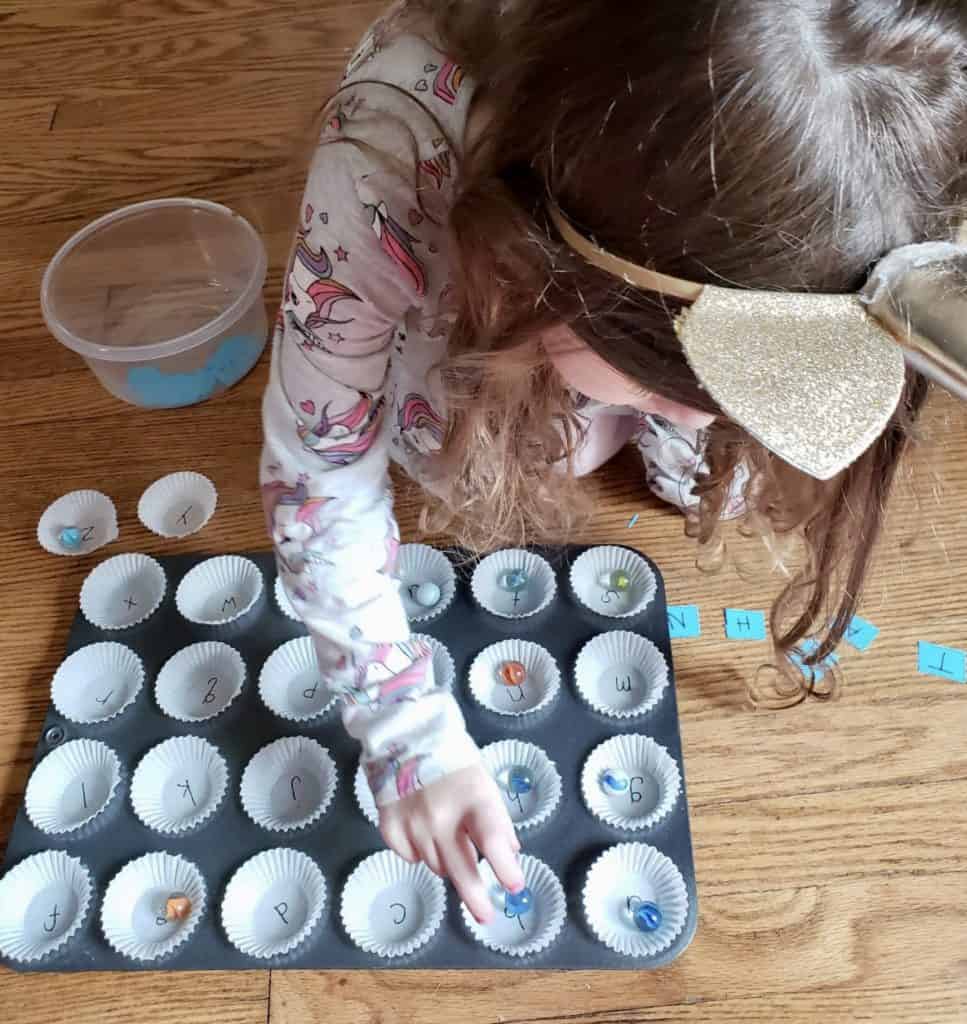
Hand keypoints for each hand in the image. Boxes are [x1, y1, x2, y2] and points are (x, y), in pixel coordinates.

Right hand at [379, 762, 523, 923]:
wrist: (406, 737)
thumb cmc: (453, 761)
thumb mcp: (484, 784)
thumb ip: (496, 820)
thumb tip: (509, 855)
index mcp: (473, 799)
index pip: (492, 840)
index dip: (505, 868)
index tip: (515, 886)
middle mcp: (442, 815)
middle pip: (462, 869)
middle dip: (476, 898)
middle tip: (485, 915)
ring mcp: (413, 823)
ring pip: (436, 866)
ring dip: (447, 862)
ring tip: (448, 839)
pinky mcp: (390, 826)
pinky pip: (410, 857)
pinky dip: (419, 852)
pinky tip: (422, 831)